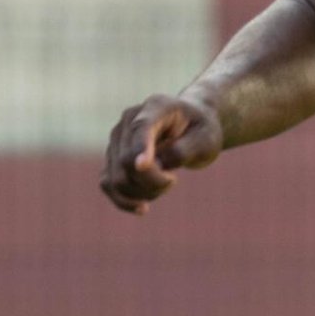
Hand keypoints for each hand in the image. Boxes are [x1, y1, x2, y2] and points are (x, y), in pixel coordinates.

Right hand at [100, 93, 223, 215]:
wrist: (192, 125)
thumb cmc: (202, 131)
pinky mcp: (112, 156)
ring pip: (117, 178)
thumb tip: (154, 165)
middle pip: (126, 161)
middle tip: (172, 180)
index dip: (140, 148)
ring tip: (164, 184)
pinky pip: (108, 185)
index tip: (144, 166)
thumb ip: (181, 150)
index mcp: (156, 107)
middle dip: (151, 182)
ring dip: (142, 193)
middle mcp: (129, 120)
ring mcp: (117, 138)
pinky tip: (142, 208)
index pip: (141, 128)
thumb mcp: (206, 141)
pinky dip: (124, 200)